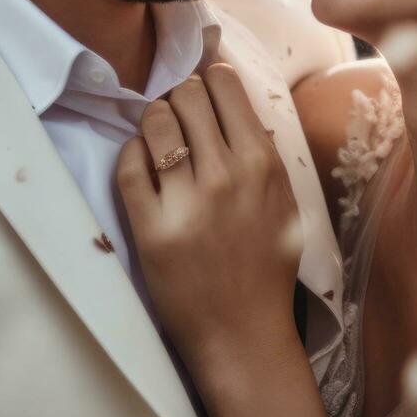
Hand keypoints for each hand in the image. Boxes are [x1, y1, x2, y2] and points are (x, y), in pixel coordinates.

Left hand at [118, 64, 304, 373]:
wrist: (242, 335)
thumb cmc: (267, 269)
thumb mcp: (287, 207)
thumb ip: (266, 159)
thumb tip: (240, 111)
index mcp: (262, 165)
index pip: (224, 87)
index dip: (208, 81)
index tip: (202, 92)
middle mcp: (225, 175)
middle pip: (187, 95)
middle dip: (179, 96)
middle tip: (178, 114)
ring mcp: (186, 202)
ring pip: (156, 121)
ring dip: (153, 120)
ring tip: (157, 136)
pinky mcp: (150, 227)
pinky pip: (129, 165)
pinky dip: (132, 152)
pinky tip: (141, 161)